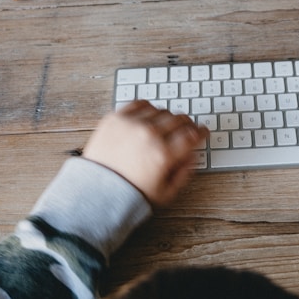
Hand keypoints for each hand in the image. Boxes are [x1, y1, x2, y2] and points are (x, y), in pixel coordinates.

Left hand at [83, 101, 207, 206]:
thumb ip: (183, 173)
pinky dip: (148, 108)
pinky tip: (149, 116)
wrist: (95, 192)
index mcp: (164, 154)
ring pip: (161, 110)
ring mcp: (132, 124)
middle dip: (187, 124)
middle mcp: (150, 135)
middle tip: (187, 128)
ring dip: (167, 117)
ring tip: (165, 125)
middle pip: (179, 119)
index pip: (193, 134)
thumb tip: (192, 156)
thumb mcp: (164, 193)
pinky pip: (139, 103)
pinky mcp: (116, 118)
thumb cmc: (127, 195)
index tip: (202, 132)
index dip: (201, 132)